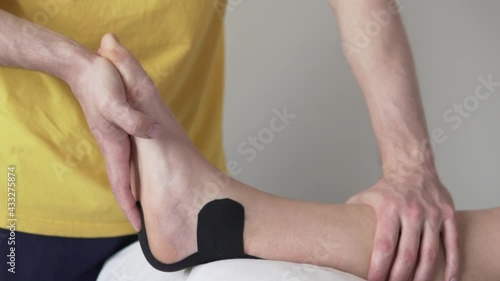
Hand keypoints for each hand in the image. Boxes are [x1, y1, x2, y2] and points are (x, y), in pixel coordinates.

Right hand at [67, 53, 160, 230]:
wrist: (83, 68)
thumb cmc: (99, 84)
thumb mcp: (117, 102)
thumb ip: (135, 120)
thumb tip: (155, 132)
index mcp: (114, 145)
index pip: (121, 183)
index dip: (129, 205)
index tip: (138, 224)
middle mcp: (114, 146)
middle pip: (122, 181)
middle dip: (131, 203)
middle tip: (143, 220)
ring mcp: (114, 138)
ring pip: (124, 170)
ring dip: (132, 188)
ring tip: (144, 203)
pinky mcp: (116, 129)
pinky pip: (126, 156)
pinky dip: (133, 170)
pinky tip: (141, 170)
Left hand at [347, 172, 458, 280]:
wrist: (412, 167)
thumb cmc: (387, 188)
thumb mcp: (365, 198)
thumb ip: (352, 217)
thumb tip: (334, 234)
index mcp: (389, 209)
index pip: (384, 245)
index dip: (379, 268)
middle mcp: (411, 212)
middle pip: (407, 254)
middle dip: (399, 277)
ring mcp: (432, 214)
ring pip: (430, 253)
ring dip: (422, 276)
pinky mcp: (448, 215)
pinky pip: (452, 244)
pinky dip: (452, 264)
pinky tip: (448, 280)